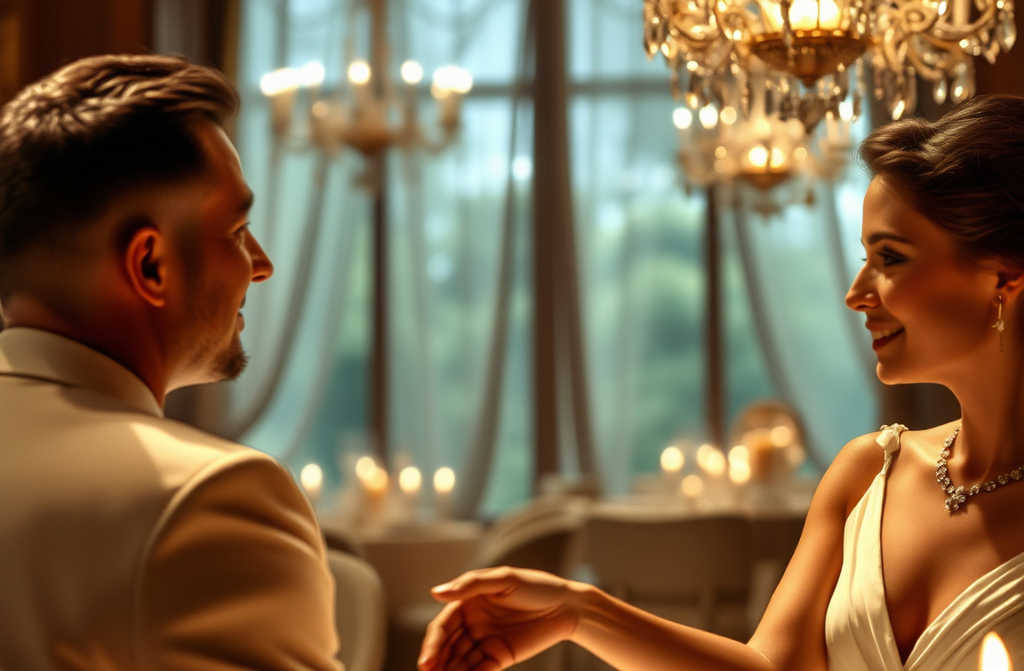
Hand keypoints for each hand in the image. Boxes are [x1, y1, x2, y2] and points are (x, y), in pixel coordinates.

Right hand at [418, 566, 582, 670]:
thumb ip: (470, 585)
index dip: (432, 644)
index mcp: (468, 601)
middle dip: (437, 663)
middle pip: (447, 646)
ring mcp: (485, 641)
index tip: (426, 662)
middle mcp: (472, 622)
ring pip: (460, 661)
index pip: (443, 626)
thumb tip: (435, 592)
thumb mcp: (504, 579)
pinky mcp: (500, 657)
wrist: (568, 606)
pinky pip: (480, 670)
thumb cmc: (536, 586)